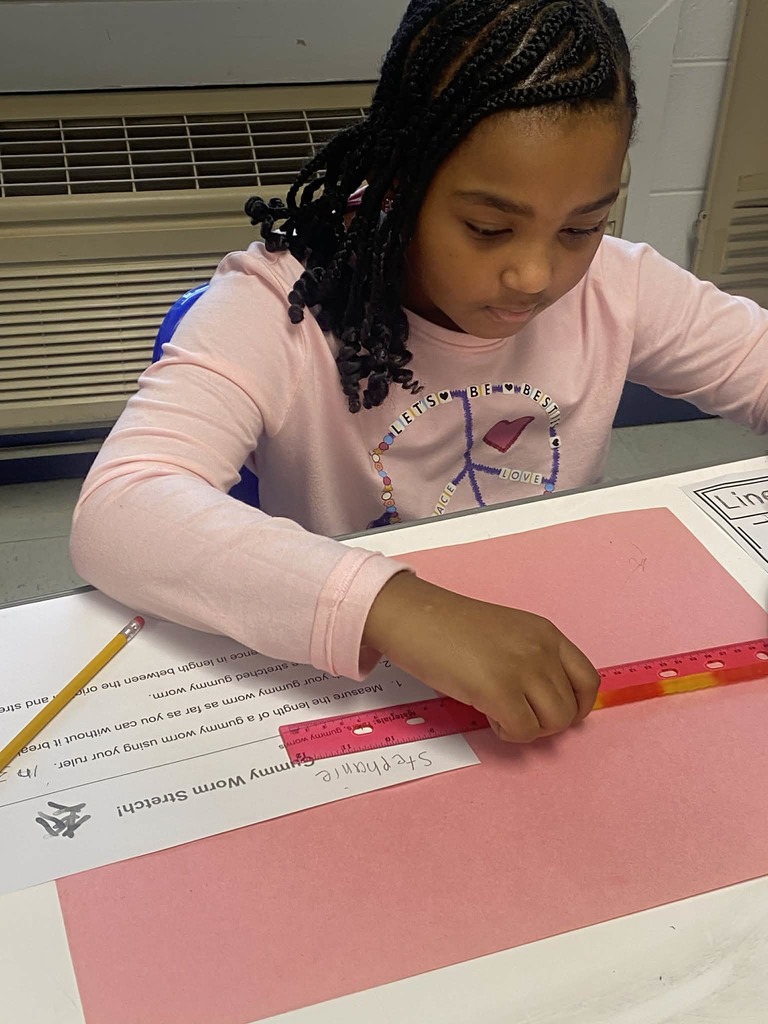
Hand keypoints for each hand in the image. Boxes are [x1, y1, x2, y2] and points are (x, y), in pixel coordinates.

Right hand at [363, 572, 599, 742]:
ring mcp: (523, 669)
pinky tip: (487, 715)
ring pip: (552, 724)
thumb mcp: (507, 634)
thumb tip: (545, 703)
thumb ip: (531, 659)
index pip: (589, 680)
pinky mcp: (499, 691)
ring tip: (500, 713)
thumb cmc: (449, 627)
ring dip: (528, 729)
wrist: (413, 617)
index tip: (551, 712)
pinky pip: (523, 731)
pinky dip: (508, 733)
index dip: (577, 706)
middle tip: (514, 713)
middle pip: (570, 710)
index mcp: (546, 633)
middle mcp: (542, 649)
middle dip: (544, 723)